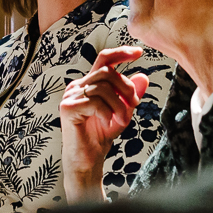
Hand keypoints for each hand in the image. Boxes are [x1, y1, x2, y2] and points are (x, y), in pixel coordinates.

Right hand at [59, 46, 147, 202]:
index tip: (139, 52)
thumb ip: (130, 96)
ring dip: (118, 105)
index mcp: (89, 84)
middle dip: (126, 88)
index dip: (120, 52)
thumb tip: (144, 77)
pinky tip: (107, 123)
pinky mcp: (68, 108)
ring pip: (102, 87)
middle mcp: (77, 86)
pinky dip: (107, 113)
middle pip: (106, 73)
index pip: (103, 59)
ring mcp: (70, 96)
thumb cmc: (100, 136)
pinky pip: (95, 101)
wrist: (88, 160)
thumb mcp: (122, 113)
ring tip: (121, 120)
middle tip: (133, 105)